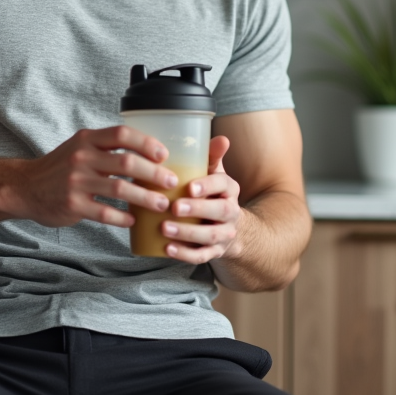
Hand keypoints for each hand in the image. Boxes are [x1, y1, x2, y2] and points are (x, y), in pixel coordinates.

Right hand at [0, 126, 180, 228]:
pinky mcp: (72, 204)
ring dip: (145, 198)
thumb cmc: (60, 168)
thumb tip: (148, 154)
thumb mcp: (79, 147)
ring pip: (120, 188)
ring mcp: (76, 181)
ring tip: (161, 204)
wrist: (25, 188)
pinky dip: (123, 217)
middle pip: (127, 162)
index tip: (164, 155)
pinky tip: (134, 220)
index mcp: (87, 140)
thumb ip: (106, 147)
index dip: (147, 143)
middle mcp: (81, 157)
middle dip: (154, 173)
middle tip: (171, 182)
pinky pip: (105, 212)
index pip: (122, 134)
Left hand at [161, 135, 242, 263]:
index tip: (190, 187)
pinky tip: (167, 249)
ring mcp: (224, 234)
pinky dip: (185, 254)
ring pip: (210, 236)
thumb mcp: (214, 174)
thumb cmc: (212, 193)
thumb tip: (221, 138)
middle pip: (219, 211)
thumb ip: (212, 157)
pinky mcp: (215, 252)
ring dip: (187, 233)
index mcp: (229, 189)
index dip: (208, 186)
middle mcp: (231, 212)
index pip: (224, 185)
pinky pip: (202, 256)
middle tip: (173, 207)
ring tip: (164, 229)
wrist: (229, 227)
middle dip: (197, 210)